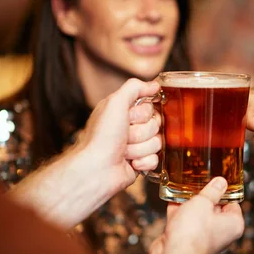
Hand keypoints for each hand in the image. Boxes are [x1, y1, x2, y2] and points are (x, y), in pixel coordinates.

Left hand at [76, 78, 161, 194]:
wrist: (96, 169)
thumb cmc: (101, 137)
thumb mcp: (115, 102)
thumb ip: (135, 87)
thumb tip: (154, 84)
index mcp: (124, 111)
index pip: (151, 107)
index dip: (143, 114)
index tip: (129, 117)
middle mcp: (131, 127)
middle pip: (157, 125)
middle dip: (141, 133)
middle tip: (124, 137)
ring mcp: (136, 146)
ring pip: (157, 143)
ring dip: (140, 148)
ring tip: (123, 151)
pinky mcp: (140, 162)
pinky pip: (156, 159)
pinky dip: (143, 161)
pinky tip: (130, 163)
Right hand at [147, 178, 244, 253]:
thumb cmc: (194, 233)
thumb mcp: (204, 202)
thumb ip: (211, 191)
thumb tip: (221, 182)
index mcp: (233, 224)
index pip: (233, 204)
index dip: (224, 191)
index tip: (216, 181)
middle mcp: (220, 232)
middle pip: (214, 208)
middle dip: (205, 196)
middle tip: (199, 179)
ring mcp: (202, 236)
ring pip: (197, 214)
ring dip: (189, 202)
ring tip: (184, 185)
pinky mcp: (185, 239)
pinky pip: (183, 221)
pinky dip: (178, 210)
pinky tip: (171, 195)